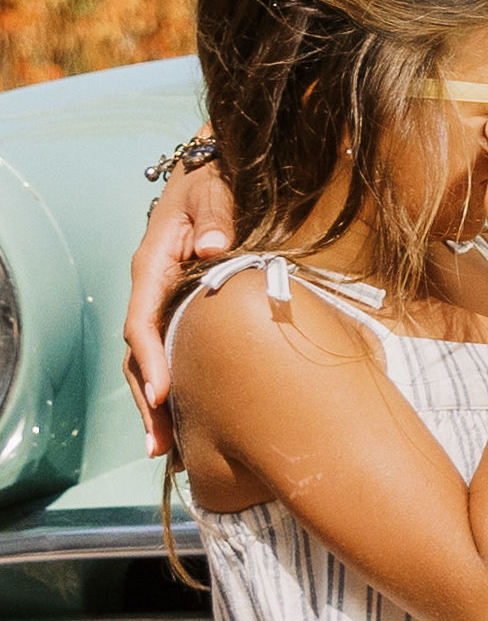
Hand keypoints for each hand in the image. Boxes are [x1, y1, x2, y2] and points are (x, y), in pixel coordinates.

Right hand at [122, 166, 233, 443]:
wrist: (212, 169)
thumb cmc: (213, 180)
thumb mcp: (214, 190)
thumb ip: (216, 216)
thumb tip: (214, 248)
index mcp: (153, 265)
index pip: (142, 322)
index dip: (152, 360)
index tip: (164, 395)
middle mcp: (150, 288)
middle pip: (137, 353)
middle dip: (147, 400)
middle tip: (160, 446)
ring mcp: (162, 300)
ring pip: (148, 359)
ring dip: (155, 403)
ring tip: (166, 451)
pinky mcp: (179, 306)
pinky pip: (168, 350)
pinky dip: (173, 384)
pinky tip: (185, 419)